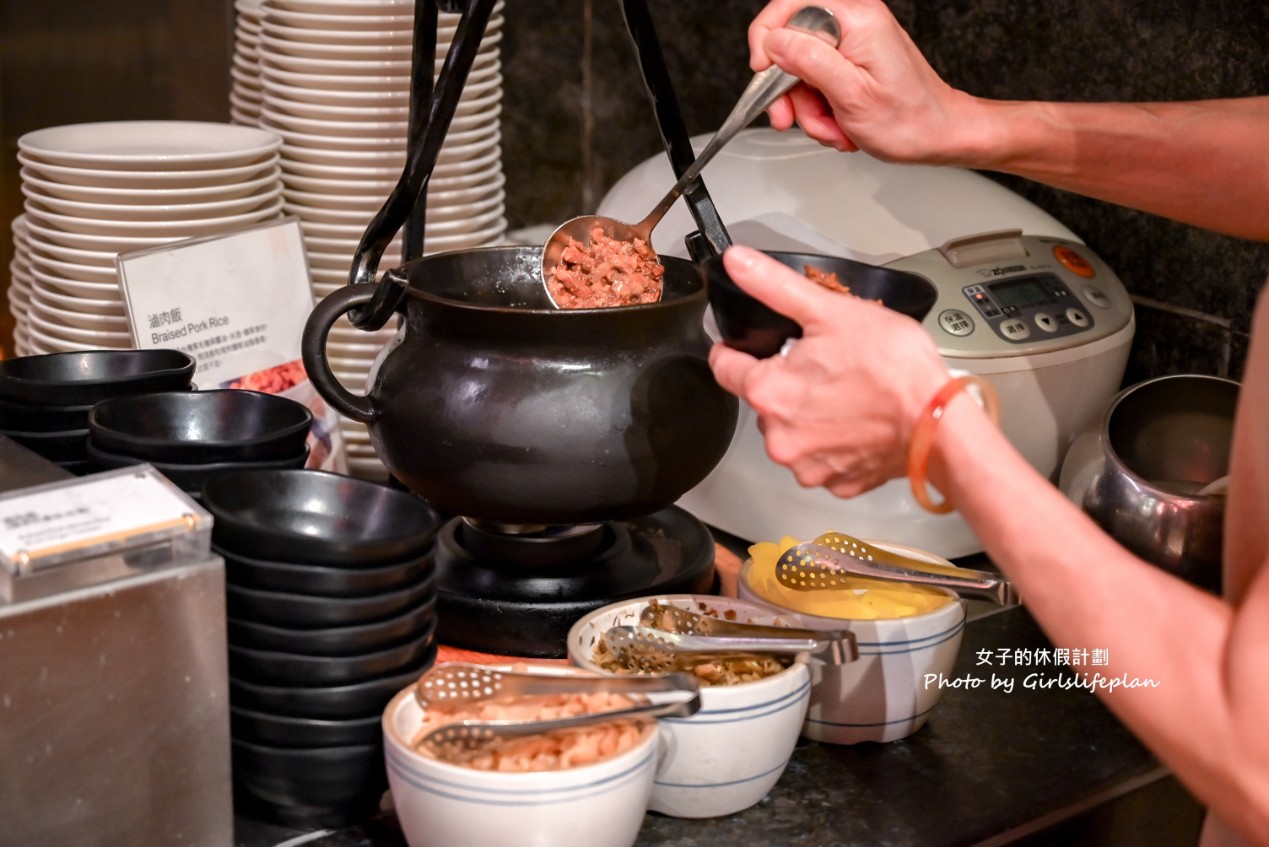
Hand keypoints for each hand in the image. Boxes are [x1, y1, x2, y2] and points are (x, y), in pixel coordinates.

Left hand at [708, 246, 948, 497]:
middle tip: (825, 367)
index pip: (725, 368)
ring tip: (847, 395)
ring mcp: (807, 465)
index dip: (736, 351)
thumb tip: (737, 262)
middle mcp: (778, 436)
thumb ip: (775, 287)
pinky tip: (859, 423)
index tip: (750, 348)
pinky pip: (823, 458)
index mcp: (768, 392)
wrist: (939, 423)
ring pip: (793, 431)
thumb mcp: (831, 312)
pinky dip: (836, 442)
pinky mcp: (836, 482)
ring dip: (810, 415)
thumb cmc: (893, 368)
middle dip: (787, 383)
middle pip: (764, 400)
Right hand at [748, 0, 980, 163]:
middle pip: (791, 46)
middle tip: (793, 119)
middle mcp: (855, 21)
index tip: (765, 78)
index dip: (768, 44)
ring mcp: (854, 41)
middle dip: (790, 91)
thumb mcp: (852, 94)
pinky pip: (818, 82)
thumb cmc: (909, 120)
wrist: (940, 135)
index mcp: (855, 19)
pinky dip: (822, 109)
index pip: (787, 9)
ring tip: (835, 127)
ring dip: (809, 109)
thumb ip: (809, 61)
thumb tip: (774, 42)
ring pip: (802, 71)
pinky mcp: (854, 60)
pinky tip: (841, 124)